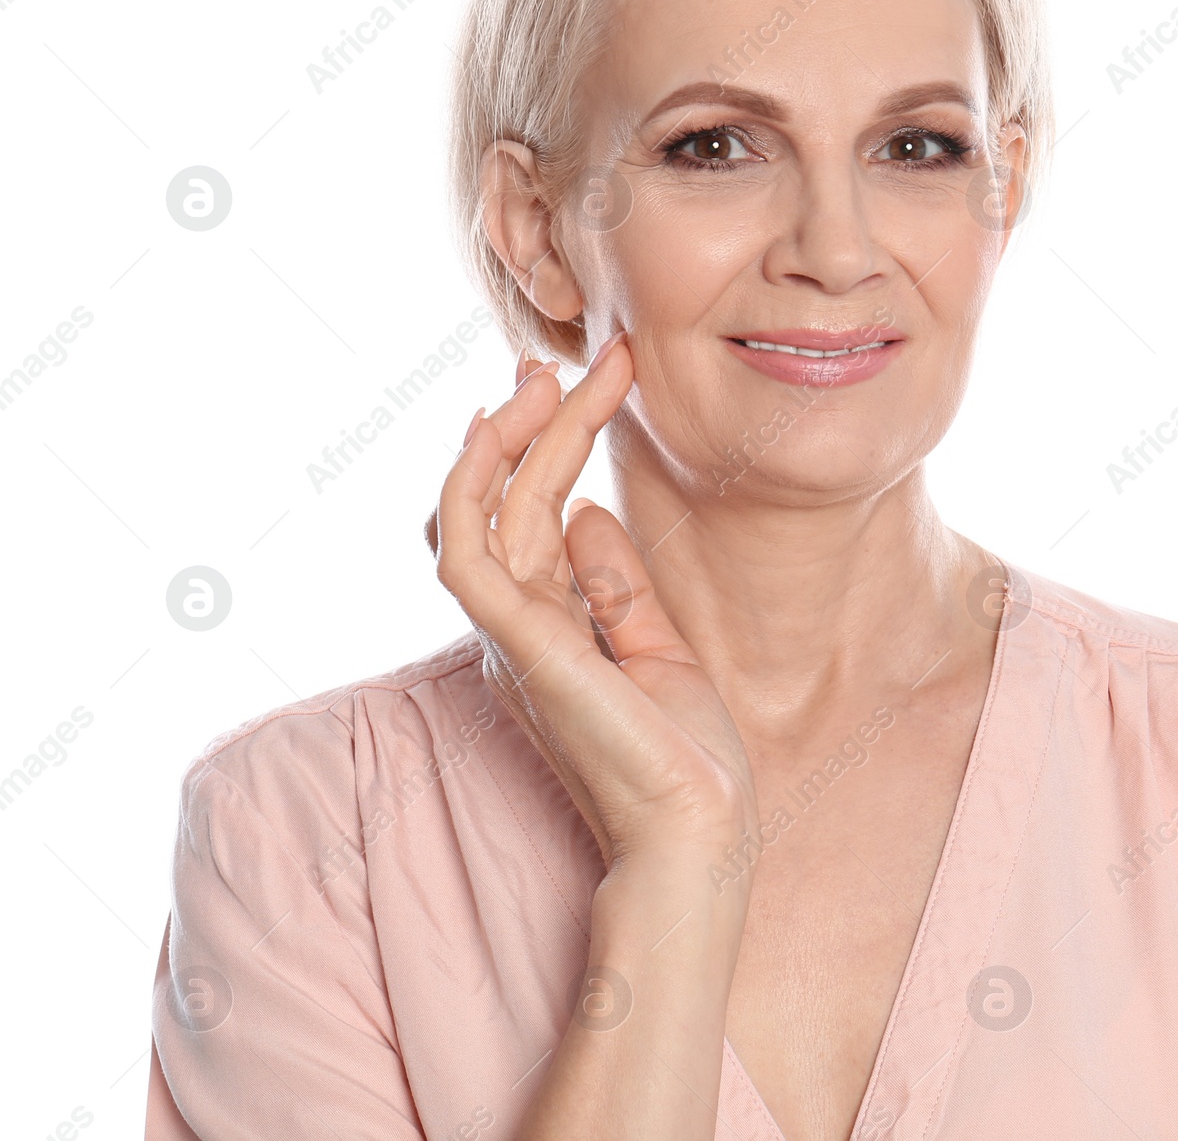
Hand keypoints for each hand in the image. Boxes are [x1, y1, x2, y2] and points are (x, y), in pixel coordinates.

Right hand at [431, 336, 758, 875]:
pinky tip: (495, 429)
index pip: (533, 516)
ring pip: (480, 512)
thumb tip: (589, 512)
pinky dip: (470, 486)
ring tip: (544, 375)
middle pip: (510, 501)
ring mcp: (510, 637)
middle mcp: (515, 628)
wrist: (697, 836)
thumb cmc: (681, 761)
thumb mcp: (656, 648)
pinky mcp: (517, 647)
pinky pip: (466, 553)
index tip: (592, 380)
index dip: (555, 444)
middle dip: (539, 421)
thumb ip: (616, 584)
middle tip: (581, 357)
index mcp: (547, 629)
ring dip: (507, 436)